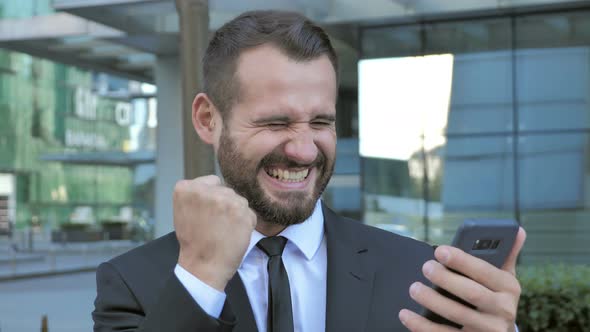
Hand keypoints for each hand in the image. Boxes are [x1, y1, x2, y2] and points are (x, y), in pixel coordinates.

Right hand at [174, 175, 256, 290]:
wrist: (203, 266)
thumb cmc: (194, 242)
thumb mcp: (183, 211)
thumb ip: (197, 195)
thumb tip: (217, 185)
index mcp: (187, 188)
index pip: (212, 181)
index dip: (212, 198)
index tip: (207, 213)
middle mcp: (206, 190)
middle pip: (226, 190)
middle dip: (224, 205)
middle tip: (214, 224)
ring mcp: (226, 199)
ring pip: (239, 200)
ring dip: (235, 213)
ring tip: (223, 230)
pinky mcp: (242, 211)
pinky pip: (249, 213)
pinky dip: (245, 223)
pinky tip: (233, 234)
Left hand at [399, 227, 526, 330]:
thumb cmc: (496, 298)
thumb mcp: (504, 279)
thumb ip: (506, 255)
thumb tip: (517, 230)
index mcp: (509, 288)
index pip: (485, 271)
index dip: (462, 260)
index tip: (440, 251)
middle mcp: (502, 310)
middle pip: (471, 293)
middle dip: (445, 279)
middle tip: (426, 267)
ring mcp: (487, 329)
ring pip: (457, 314)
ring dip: (432, 300)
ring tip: (414, 288)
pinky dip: (422, 325)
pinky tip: (406, 314)